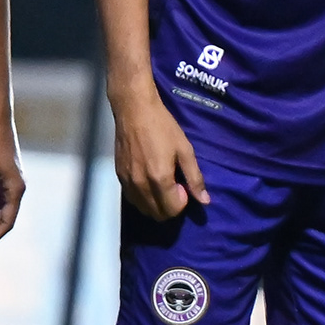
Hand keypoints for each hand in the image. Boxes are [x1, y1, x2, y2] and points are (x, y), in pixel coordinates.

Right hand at [110, 78, 206, 218]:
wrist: (134, 110)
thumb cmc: (162, 126)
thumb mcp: (185, 149)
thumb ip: (195, 177)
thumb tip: (205, 200)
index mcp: (160, 179)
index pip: (172, 210)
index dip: (182, 202)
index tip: (183, 186)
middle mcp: (141, 185)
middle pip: (157, 214)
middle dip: (169, 207)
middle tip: (174, 187)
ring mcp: (127, 182)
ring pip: (143, 209)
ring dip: (155, 204)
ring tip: (161, 184)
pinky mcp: (119, 176)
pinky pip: (132, 198)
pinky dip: (143, 198)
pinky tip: (148, 180)